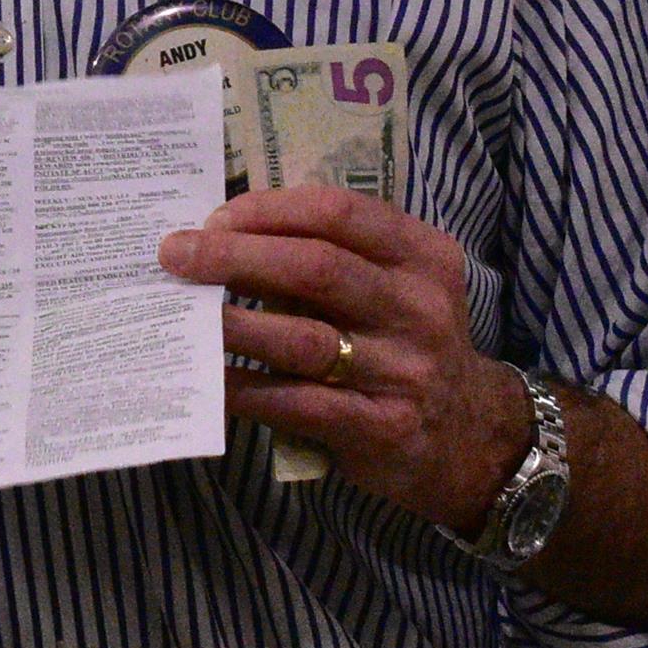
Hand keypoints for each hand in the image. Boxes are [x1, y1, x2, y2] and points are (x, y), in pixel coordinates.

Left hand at [159, 186, 529, 532]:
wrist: (471, 438)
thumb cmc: (407, 342)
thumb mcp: (398, 283)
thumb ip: (337, 253)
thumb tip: (230, 230)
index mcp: (421, 255)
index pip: (340, 212)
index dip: (270, 209)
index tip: (217, 216)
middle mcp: (418, 308)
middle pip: (316, 267)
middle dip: (237, 255)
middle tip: (176, 253)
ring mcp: (403, 370)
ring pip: (303, 337)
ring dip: (234, 322)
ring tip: (183, 312)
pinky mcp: (380, 427)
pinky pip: (297, 402)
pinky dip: (245, 388)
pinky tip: (208, 378)